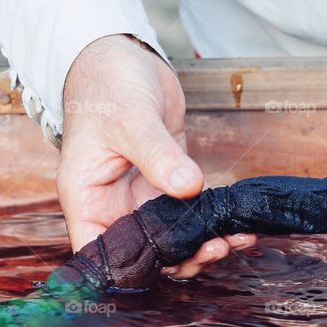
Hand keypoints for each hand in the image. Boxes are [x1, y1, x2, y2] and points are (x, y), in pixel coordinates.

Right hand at [58, 35, 254, 276]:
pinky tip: (239, 225)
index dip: (130, 270)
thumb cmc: (106, 84)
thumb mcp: (129, 119)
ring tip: (236, 240)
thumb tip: (189, 187)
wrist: (122, 56)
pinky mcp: (169, 182)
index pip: (101, 252)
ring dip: (203, 244)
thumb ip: (158, 155)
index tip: (170, 267)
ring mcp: (142, 196)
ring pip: (173, 238)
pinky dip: (213, 222)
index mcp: (87, 198)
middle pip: (144, 252)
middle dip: (181, 258)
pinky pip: (191, 213)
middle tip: (217, 249)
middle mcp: (113, 205)